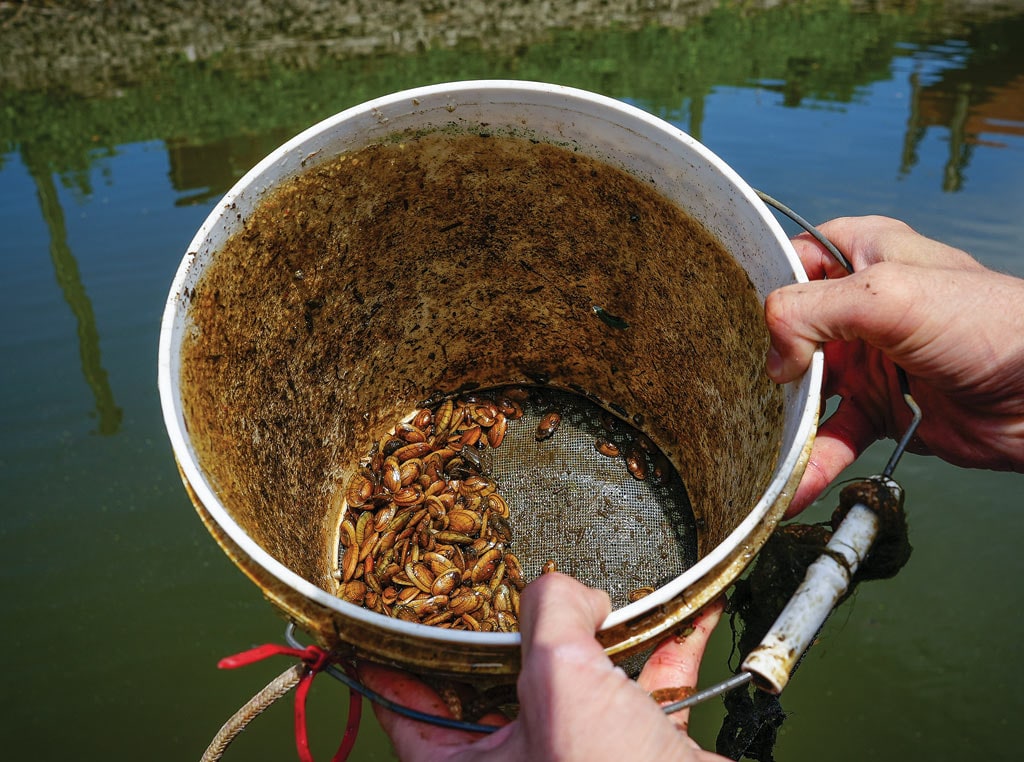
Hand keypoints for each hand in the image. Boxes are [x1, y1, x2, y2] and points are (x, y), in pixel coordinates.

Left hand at [358, 573, 725, 760]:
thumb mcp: (560, 679)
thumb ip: (550, 611)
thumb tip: (570, 592)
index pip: (408, 709)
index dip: (393, 658)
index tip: (386, 617)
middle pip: (499, 679)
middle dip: (514, 626)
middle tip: (506, 580)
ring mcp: (580, 756)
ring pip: (578, 676)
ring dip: (601, 629)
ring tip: (601, 587)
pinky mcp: (639, 751)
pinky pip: (647, 684)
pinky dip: (666, 646)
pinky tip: (687, 608)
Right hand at [764, 215, 1023, 514]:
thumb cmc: (989, 325)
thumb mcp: (886, 295)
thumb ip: (810, 311)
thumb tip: (774, 360)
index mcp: (864, 253)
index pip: (792, 260)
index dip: (766, 287)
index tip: (740, 322)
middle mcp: (860, 305)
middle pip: (788, 332)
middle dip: (762, 362)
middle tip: (737, 388)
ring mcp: (868, 360)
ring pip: (805, 391)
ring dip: (781, 421)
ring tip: (755, 446)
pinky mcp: (880, 409)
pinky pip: (833, 436)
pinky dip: (812, 461)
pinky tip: (793, 484)